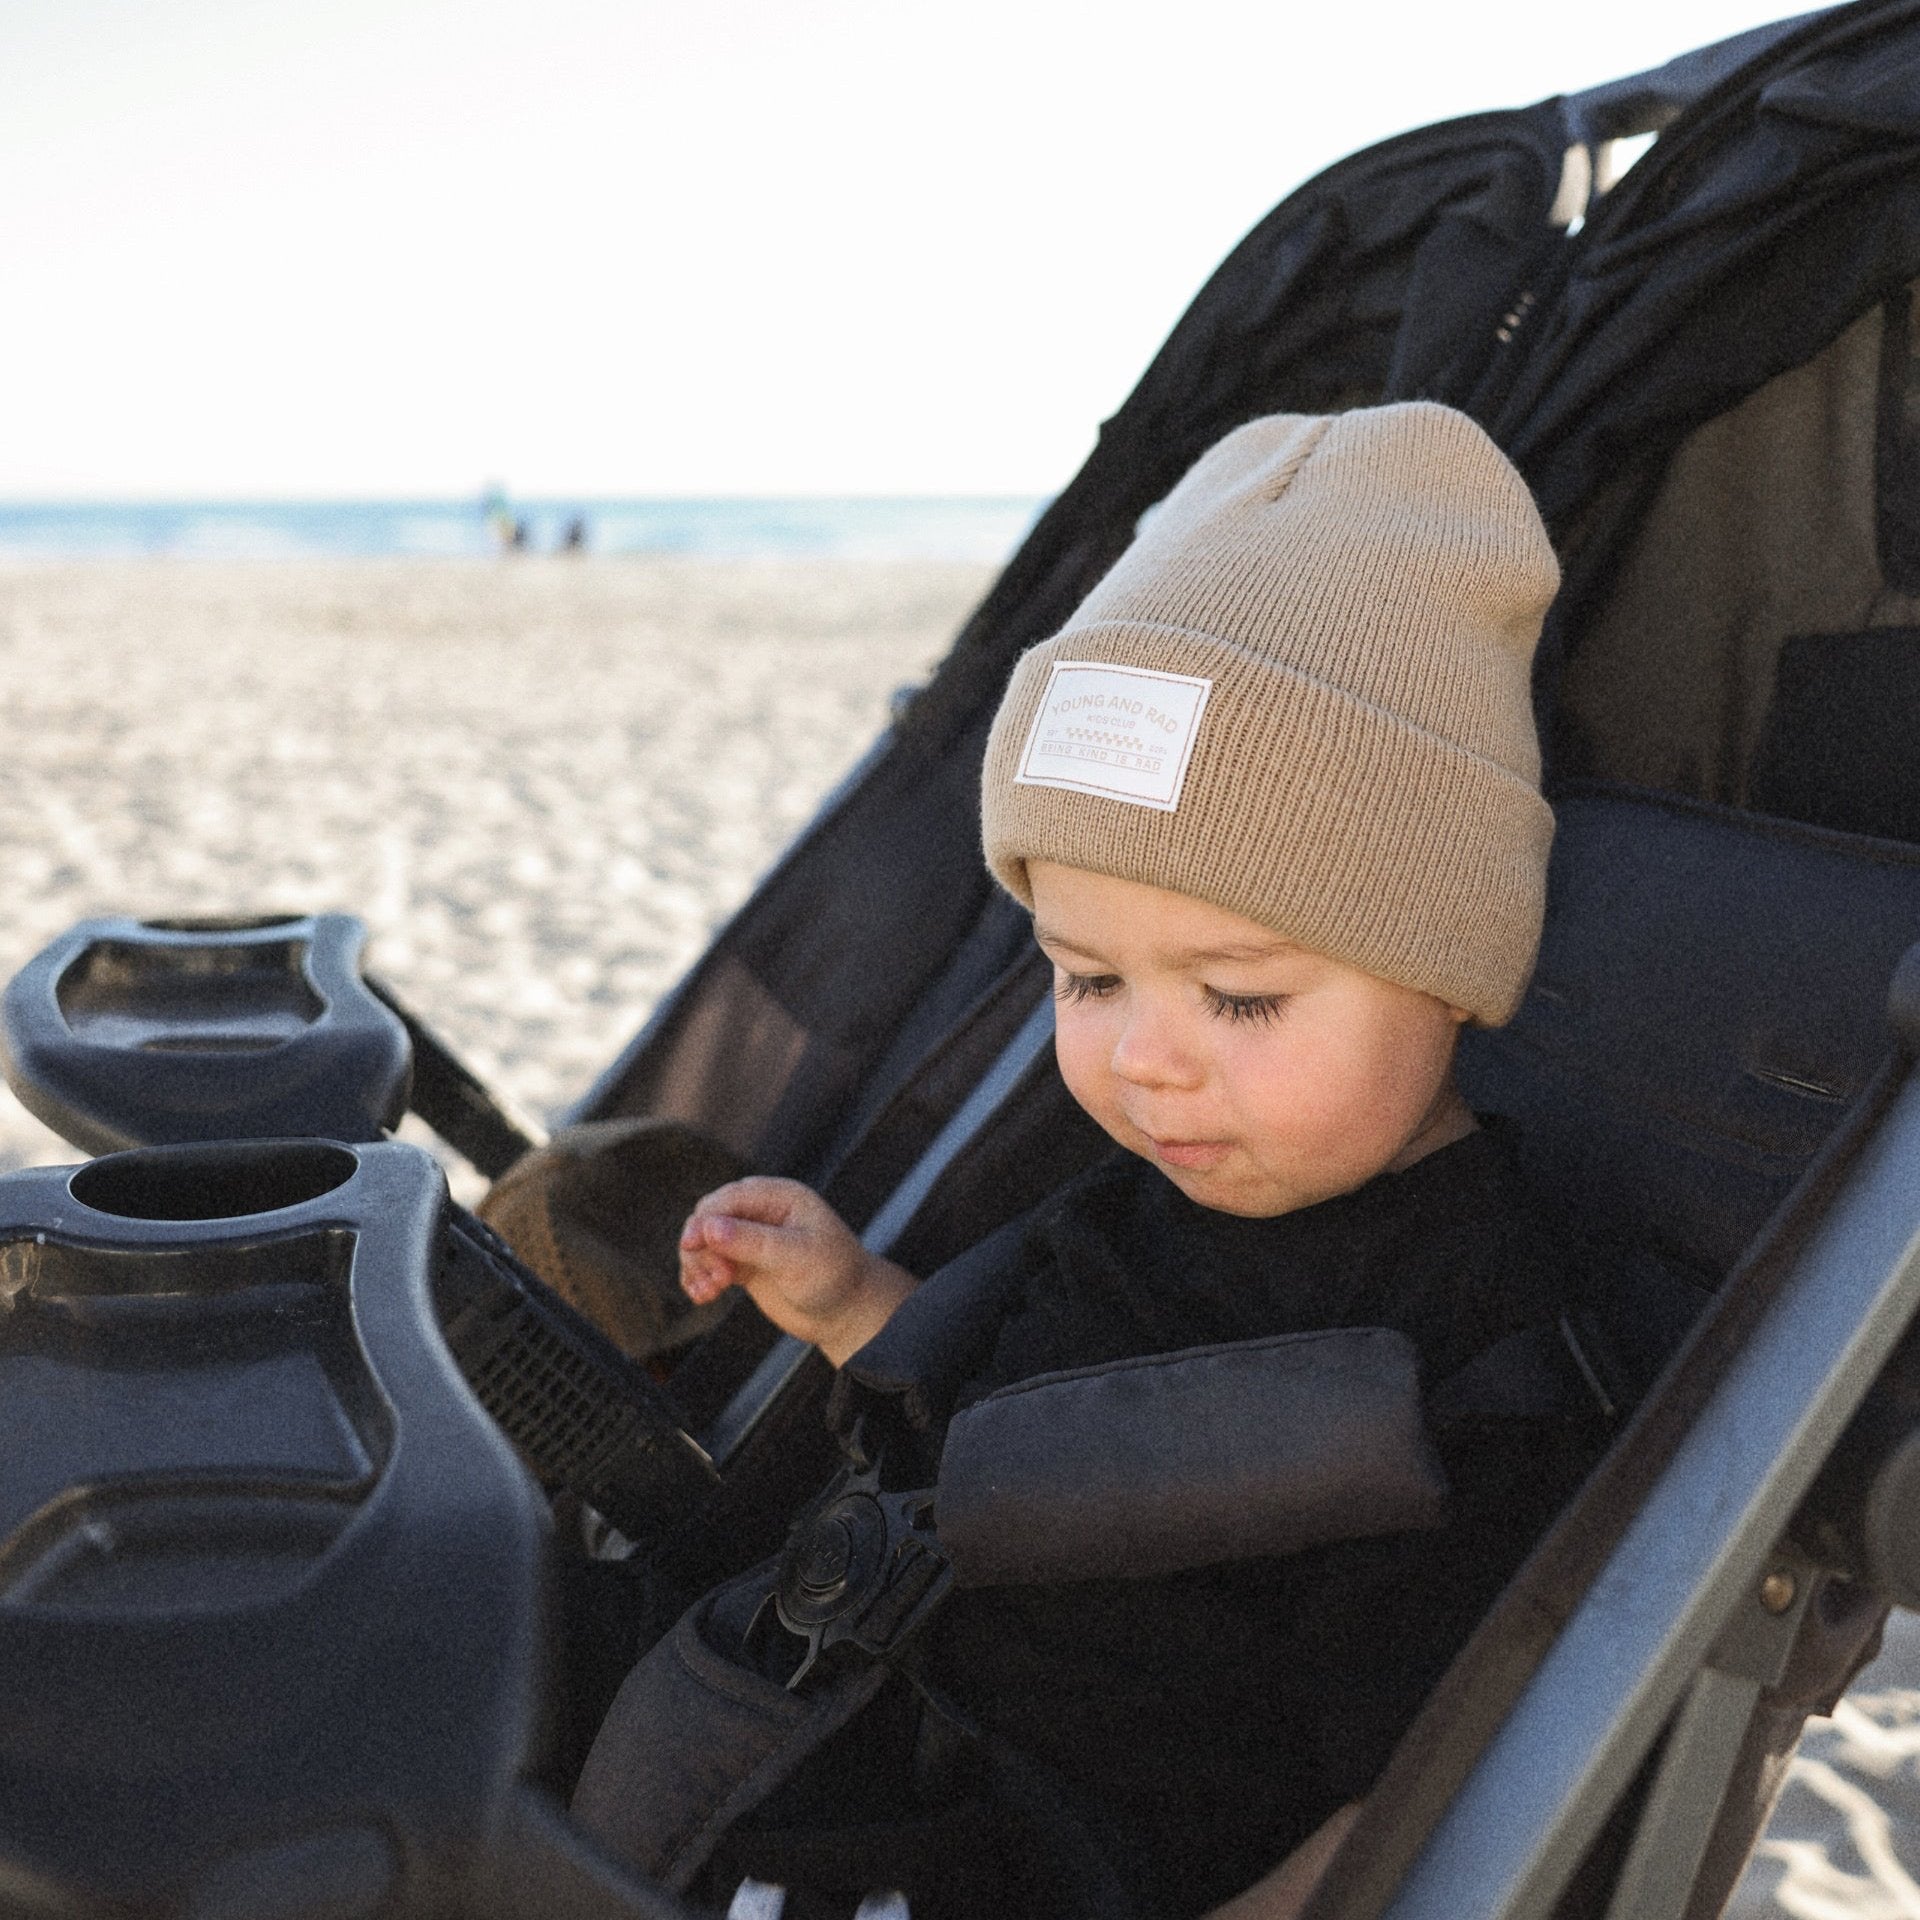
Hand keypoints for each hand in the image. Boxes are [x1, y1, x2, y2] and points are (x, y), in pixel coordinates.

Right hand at [678, 1177, 915, 1364]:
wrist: (848, 1313)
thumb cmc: (835, 1277)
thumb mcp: (796, 1257)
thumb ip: (752, 1241)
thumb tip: (709, 1227)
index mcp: (781, 1197)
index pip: (730, 1198)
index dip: (705, 1219)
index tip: (690, 1244)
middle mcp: (763, 1212)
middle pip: (710, 1217)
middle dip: (702, 1246)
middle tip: (717, 1277)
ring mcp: (752, 1239)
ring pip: (705, 1241)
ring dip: (698, 1265)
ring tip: (709, 1291)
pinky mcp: (745, 1264)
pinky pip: (710, 1263)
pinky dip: (700, 1277)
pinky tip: (702, 1296)